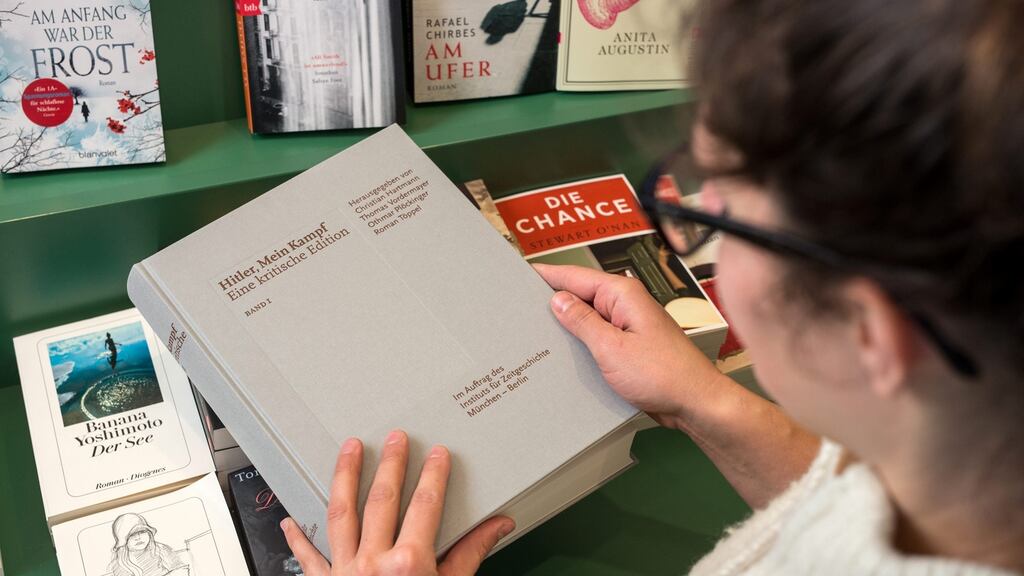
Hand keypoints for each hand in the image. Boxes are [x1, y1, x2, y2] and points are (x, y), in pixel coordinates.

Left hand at [281, 430, 514, 575]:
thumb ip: (471, 556)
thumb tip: (498, 526)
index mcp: (409, 565)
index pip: (425, 506)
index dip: (433, 476)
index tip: (438, 453)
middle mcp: (373, 564)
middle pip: (382, 501)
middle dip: (391, 465)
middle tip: (395, 437)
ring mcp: (344, 573)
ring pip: (341, 514)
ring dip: (344, 477)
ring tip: (349, 449)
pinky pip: (308, 559)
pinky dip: (298, 540)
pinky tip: (291, 520)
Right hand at [534, 263, 725, 429]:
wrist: (695, 403)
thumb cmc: (664, 375)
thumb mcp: (611, 348)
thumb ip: (582, 321)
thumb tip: (558, 300)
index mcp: (622, 294)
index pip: (575, 276)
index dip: (546, 275)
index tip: (521, 275)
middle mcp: (626, 304)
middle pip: (580, 295)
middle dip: (553, 302)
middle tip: (520, 310)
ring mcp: (629, 325)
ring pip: (588, 318)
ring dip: (567, 326)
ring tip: (536, 332)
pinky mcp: (630, 345)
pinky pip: (599, 336)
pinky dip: (582, 342)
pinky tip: (566, 353)